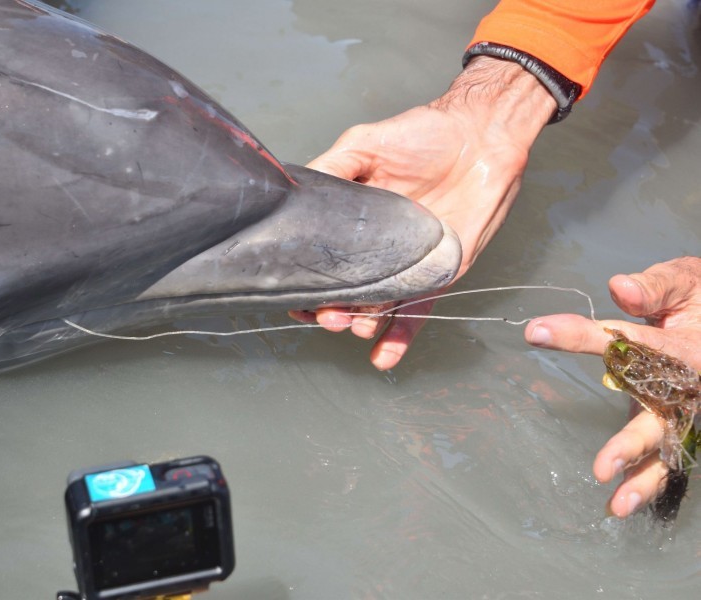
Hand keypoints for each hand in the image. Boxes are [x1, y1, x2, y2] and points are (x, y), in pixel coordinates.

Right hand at [292, 57, 556, 369]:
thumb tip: (293, 194)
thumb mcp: (364, 144)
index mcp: (352, 223)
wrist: (482, 135)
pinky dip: (400, 337)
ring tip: (352, 325)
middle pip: (345, 292)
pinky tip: (382, 359)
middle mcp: (375, 250)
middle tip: (326, 316)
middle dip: (331, 311)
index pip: (321, 261)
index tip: (292, 296)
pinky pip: (418, 311)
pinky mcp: (438, 275)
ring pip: (376, 306)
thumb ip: (331, 169)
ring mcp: (406, 265)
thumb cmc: (424, 133)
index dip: (305, 282)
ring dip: (359, 323)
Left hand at [524, 257, 700, 516]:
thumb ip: (655, 287)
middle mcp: (692, 385)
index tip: (538, 332)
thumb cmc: (699, 299)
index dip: (584, 336)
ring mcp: (689, 408)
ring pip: (669, 447)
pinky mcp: (679, 421)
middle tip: (602, 467)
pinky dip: (647, 479)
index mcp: (689, 348)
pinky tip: (620, 503)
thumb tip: (619, 288)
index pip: (633, 343)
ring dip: (643, 477)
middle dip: (633, 444)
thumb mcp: (688, 281)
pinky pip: (668, 454)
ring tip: (617, 503)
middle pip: (664, 417)